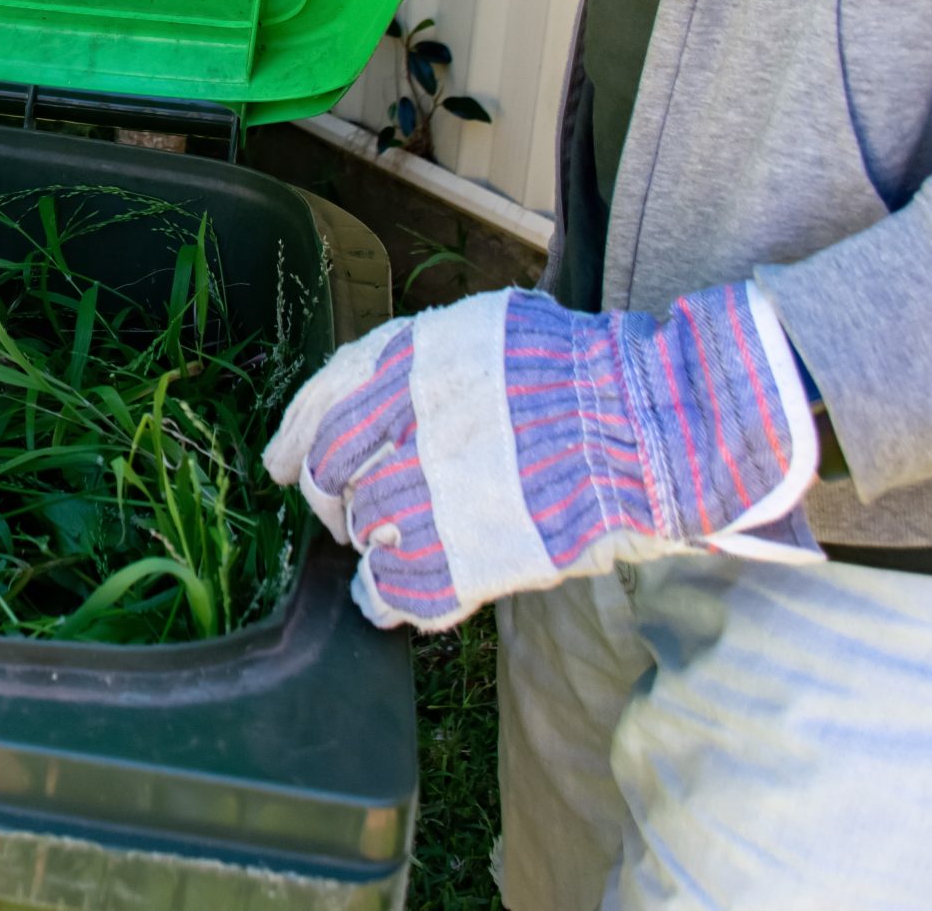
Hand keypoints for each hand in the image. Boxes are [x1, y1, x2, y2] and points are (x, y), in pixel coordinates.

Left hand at [263, 284, 821, 631]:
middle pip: (326, 474)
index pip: (320, 407)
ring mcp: (423, 499)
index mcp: (405, 366)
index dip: (293, 440)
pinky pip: (389, 595)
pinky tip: (401, 593)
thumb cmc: (583, 374)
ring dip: (371, 542)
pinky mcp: (454, 563)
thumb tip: (377, 383)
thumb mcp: (488, 332)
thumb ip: (421, 359)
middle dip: (331, 496)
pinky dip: (386, 598)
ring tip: (405, 541)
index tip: (280, 465)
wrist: (651, 430)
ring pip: (359, 532)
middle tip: (353, 511)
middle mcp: (400, 428)